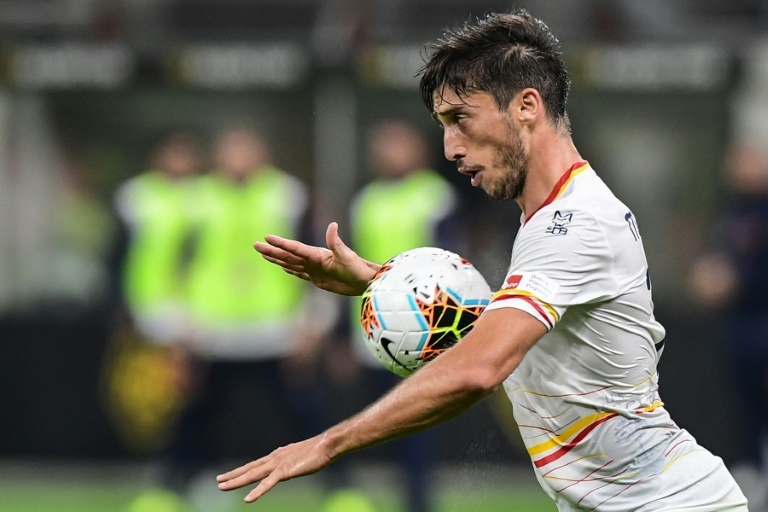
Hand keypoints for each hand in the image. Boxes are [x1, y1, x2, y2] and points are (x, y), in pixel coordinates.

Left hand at [217, 434, 334, 502]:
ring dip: (236, 481)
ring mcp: (278, 464)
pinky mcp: (284, 471)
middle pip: (249, 469)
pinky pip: (268, 484)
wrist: (326, 445)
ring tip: (222, 487)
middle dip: (233, 475)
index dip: (242, 470)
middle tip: (218, 480)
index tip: (229, 474)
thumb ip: (292, 462)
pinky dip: (257, 492)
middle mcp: (274, 458)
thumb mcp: (300, 457)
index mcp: (278, 455)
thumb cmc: (319, 450)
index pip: (255, 464)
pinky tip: (247, 499)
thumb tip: (290, 465)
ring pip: (252, 475)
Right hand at [254, 222, 378, 295]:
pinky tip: (282, 266)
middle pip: (288, 255)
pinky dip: (289, 269)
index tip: (266, 237)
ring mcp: (314, 269)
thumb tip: (332, 224)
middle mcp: (313, 260)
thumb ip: (336, 242)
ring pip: (290, 263)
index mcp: (317, 254)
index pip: (294, 248)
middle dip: (271, 250)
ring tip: (263, 253)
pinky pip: (299, 273)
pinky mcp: (317, 279)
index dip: (280, 243)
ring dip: (276, 258)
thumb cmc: (358, 268)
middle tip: (255, 244)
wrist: (365, 281)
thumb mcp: (347, 255)